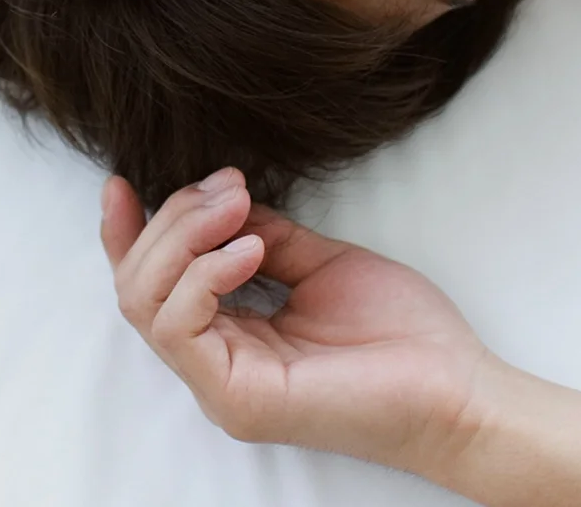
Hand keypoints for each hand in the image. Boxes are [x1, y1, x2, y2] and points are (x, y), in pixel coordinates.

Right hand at [100, 168, 494, 476]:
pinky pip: (181, 328)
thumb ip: (268, 236)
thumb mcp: (323, 263)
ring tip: (234, 208)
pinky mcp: (239, 399)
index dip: (127, 233)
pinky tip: (250, 250)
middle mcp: (217, 365)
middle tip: (225, 187)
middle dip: (170, 220)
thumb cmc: (404, 334)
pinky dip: (203, 275)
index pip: (151, 286)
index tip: (123, 181)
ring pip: (146, 304)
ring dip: (181, 238)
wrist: (457, 386)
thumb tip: (225, 203)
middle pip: (137, 287)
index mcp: (233, 338)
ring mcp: (222, 386)